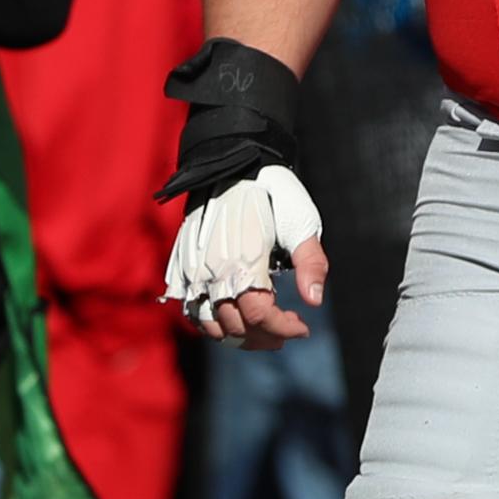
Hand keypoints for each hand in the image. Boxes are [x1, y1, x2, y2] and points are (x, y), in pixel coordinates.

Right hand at [162, 165, 328, 350]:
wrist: (235, 162)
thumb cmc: (273, 192)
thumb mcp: (301, 221)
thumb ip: (311, 261)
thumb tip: (315, 301)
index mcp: (244, 260)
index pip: (260, 315)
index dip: (284, 329)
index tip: (303, 328)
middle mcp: (213, 270)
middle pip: (235, 325)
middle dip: (266, 335)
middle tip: (288, 330)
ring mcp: (194, 270)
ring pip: (209, 324)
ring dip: (238, 336)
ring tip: (263, 331)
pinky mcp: (183, 266)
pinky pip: (190, 309)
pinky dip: (211, 324)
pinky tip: (234, 319)